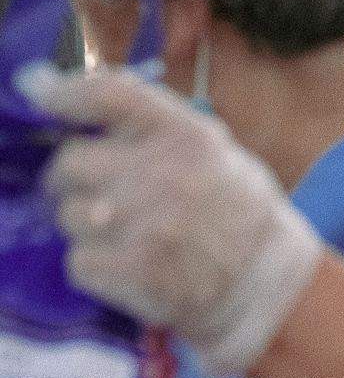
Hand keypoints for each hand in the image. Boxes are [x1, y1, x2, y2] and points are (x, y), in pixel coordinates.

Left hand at [25, 64, 323, 376]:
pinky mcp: (131, 272)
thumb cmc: (237, 213)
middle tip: (103, 194)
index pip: (108, 94)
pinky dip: (96, 266)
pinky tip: (132, 265)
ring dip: (88, 227)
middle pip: (70, 161)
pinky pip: (77, 261)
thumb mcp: (216, 152)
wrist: (269, 286)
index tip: (41, 92)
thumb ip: (152, 125)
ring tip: (130, 236)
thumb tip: (63, 95)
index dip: (65, 91)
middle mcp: (164, 175)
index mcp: (189, 137)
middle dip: (75, 179)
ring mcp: (145, 225)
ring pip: (69, 215)